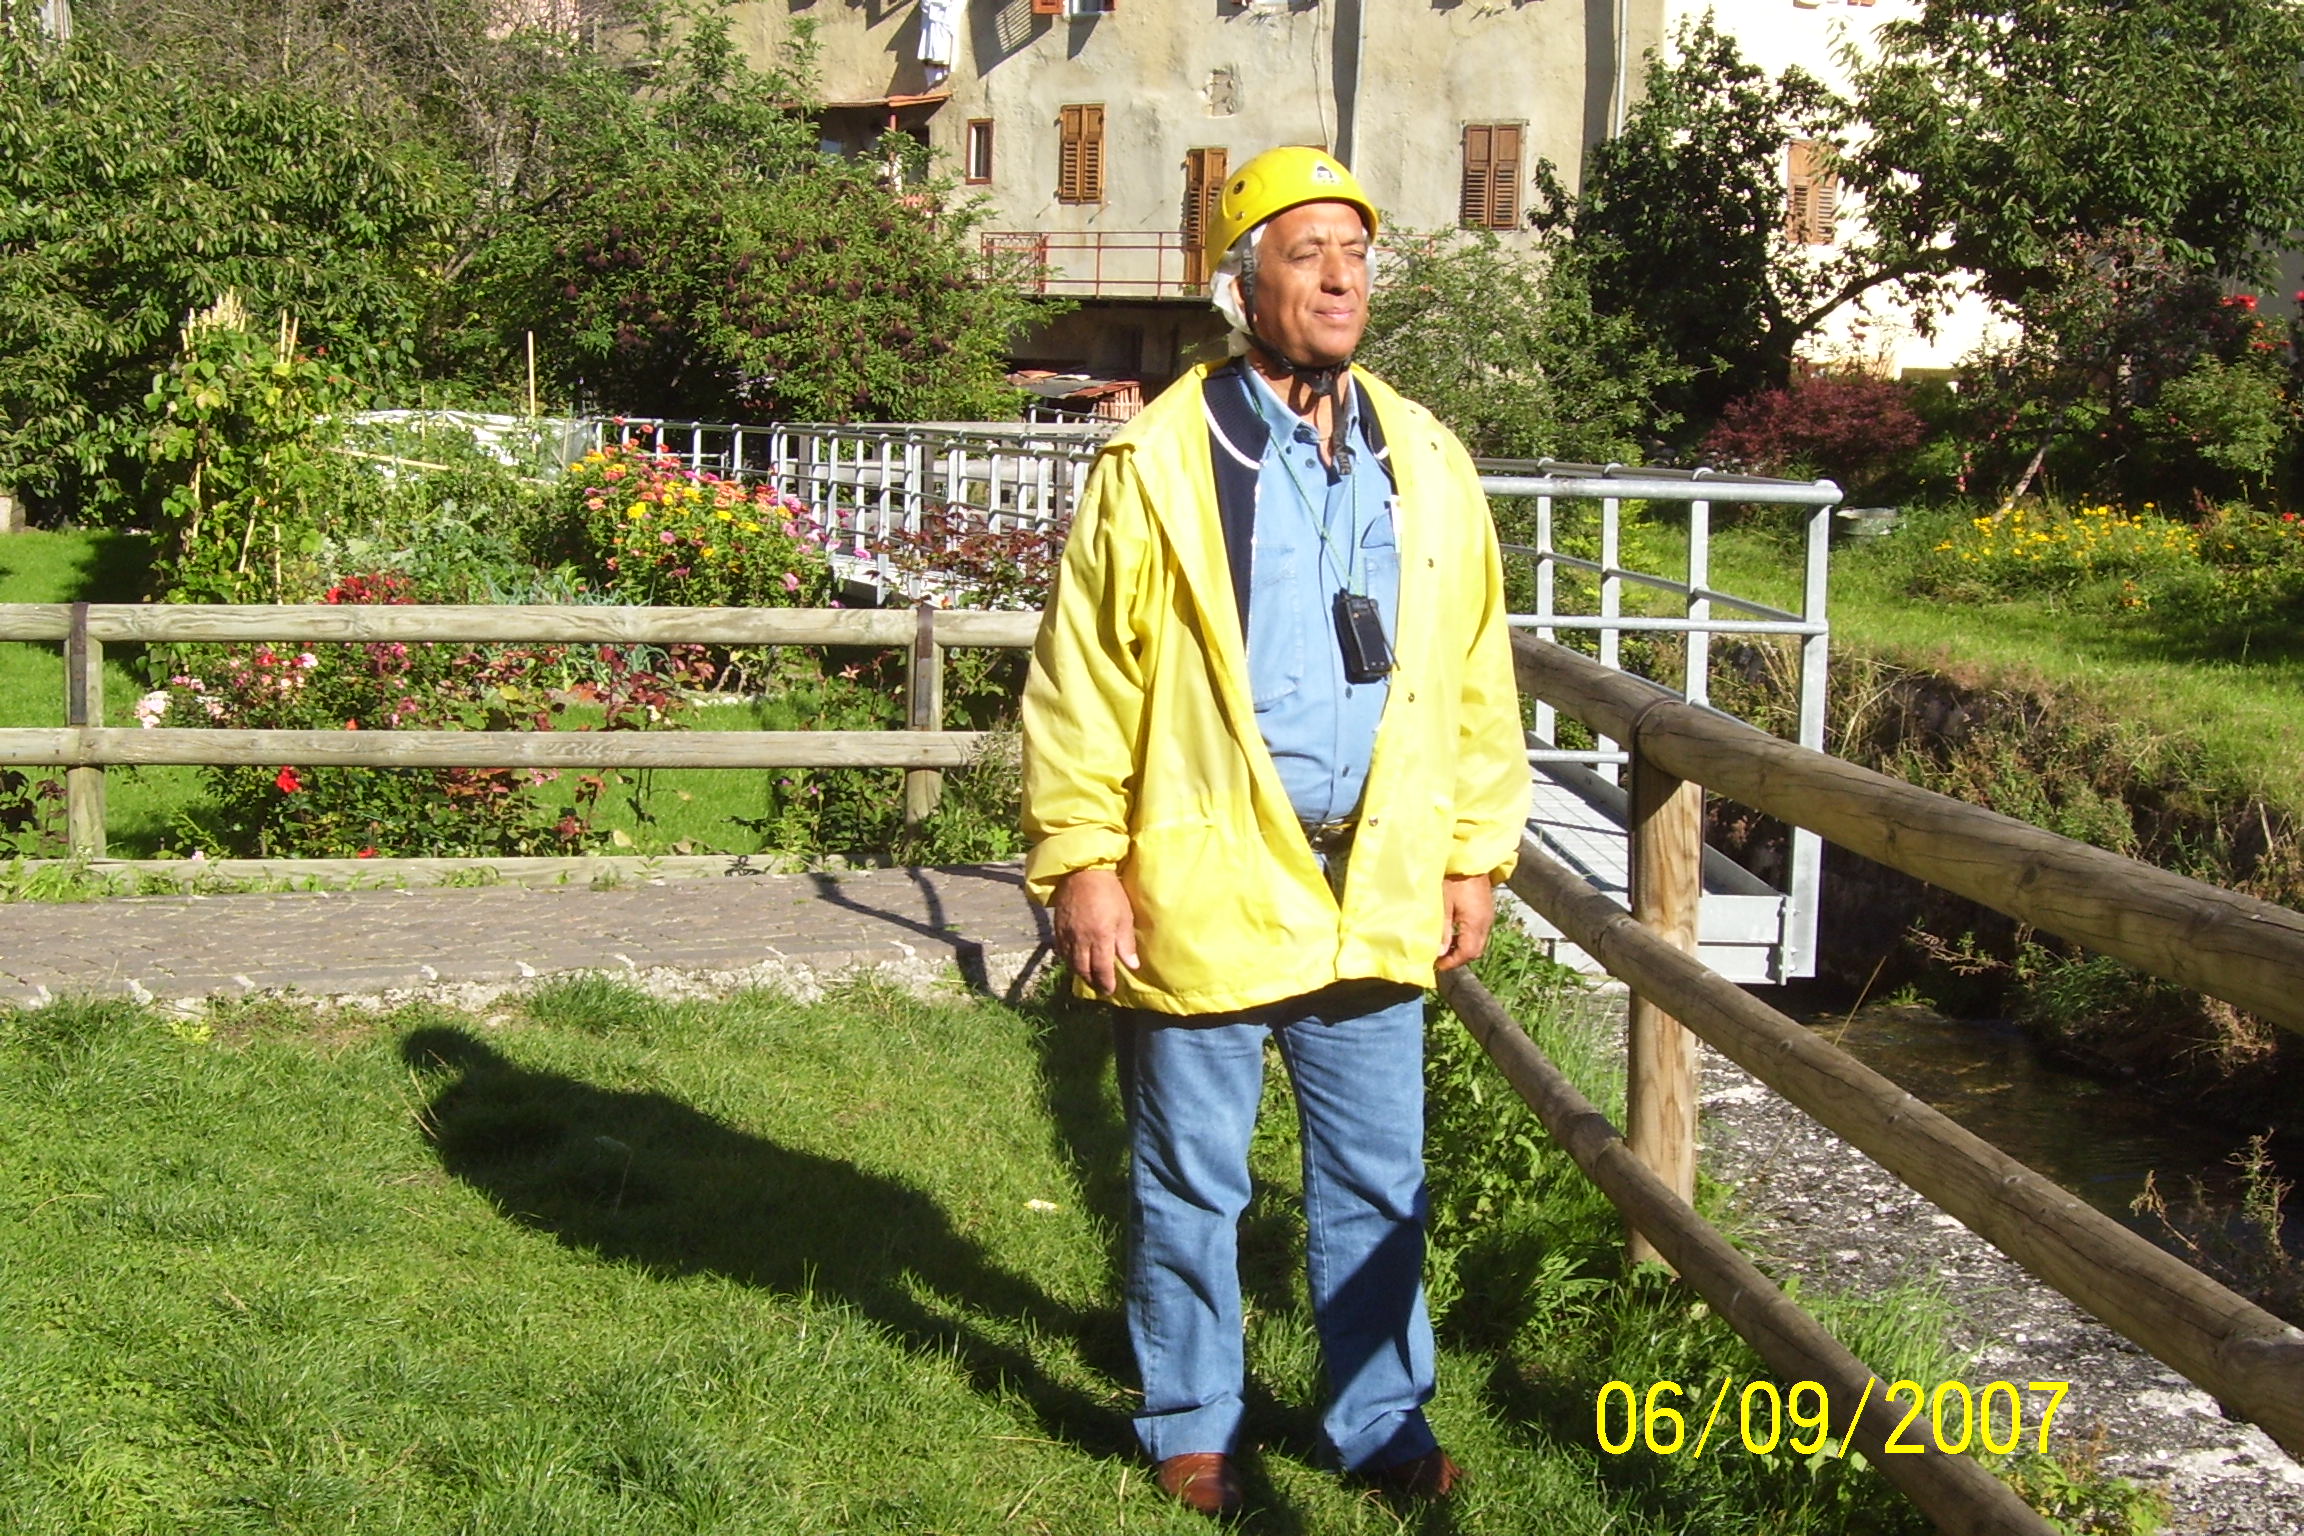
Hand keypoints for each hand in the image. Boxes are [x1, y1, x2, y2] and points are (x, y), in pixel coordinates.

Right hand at [1051, 866, 1138, 995]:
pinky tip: (1074, 961)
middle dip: (1092, 981)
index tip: (1110, 991)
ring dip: (1080, 973)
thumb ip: (1126, 943)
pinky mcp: (1057, 928)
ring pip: (1071, 962)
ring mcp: (1067, 934)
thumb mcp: (1124, 916)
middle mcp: (1081, 940)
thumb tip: (1132, 966)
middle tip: (1100, 988)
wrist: (1082, 872)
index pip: (1101, 969)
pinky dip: (1068, 960)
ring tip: (1088, 977)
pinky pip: (1061, 951)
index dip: (1106, 983)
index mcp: (1100, 938)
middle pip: (1084, 969)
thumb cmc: (1109, 892)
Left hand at [1435, 873, 1495, 972]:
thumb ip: (1443, 929)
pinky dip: (1467, 938)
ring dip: (1463, 948)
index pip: (1468, 953)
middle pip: (1475, 951)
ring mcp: (1488, 915)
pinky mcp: (1486, 909)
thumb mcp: (1444, 903)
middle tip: (1440, 959)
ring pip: (1479, 942)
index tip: (1437, 964)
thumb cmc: (1453, 878)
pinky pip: (1480, 931)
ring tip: (1445, 947)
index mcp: (1476, 922)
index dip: (1452, 962)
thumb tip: (1440, 953)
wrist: (1470, 857)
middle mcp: (1485, 922)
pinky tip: (1454, 933)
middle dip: (1458, 958)